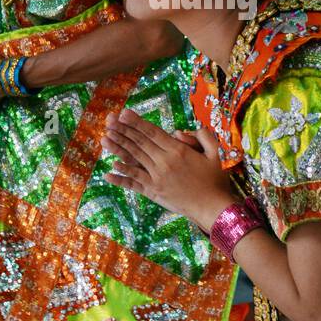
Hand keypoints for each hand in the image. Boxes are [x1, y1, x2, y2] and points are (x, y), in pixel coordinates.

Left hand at [102, 109, 233, 230]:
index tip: (124, 113)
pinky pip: (134, 183)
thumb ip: (203, 137)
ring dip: (118, 148)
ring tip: (104, 138)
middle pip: (140, 143)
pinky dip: (121, 177)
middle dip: (123, 130)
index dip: (137, 122)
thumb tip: (185, 130)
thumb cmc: (215, 180)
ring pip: (134, 159)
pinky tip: (108, 171)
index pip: (153, 132)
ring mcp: (156, 177)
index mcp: (178, 150)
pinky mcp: (153, 192)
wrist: (212, 207)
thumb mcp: (215, 154)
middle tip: (109, 120)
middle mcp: (164, 162)